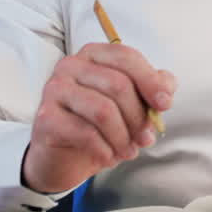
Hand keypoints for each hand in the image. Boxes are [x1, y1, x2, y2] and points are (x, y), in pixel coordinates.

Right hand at [22, 43, 175, 193]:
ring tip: (129, 151)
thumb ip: (152, 89)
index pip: (126, 57)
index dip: (150, 81)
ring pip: (103, 111)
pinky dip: (105, 150)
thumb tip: (165, 93)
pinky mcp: (46, 118)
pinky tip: (108, 157)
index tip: (165, 105)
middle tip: (146, 139)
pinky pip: (86, 133)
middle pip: (118, 85)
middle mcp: (70, 65)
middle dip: (139, 117)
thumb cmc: (100, 124)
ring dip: (123, 137)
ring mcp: (54, 90)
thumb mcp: (131, 104)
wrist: (63, 156)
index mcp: (93, 54)